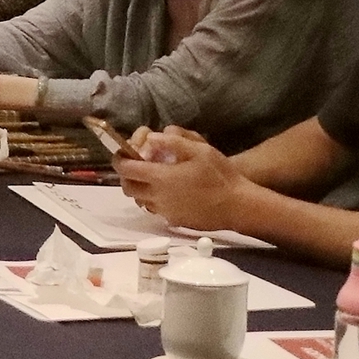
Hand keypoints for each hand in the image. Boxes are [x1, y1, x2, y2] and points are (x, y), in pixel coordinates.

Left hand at [115, 127, 237, 229]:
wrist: (238, 205)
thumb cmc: (221, 175)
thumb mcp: (200, 150)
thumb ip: (173, 141)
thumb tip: (150, 137)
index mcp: (160, 177)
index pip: (126, 169)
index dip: (119, 159)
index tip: (121, 154)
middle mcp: (157, 197)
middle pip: (127, 187)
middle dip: (126, 175)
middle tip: (135, 165)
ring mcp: (164, 211)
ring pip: (139, 200)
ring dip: (139, 188)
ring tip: (152, 178)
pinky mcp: (173, 220)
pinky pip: (154, 209)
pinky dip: (153, 199)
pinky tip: (169, 191)